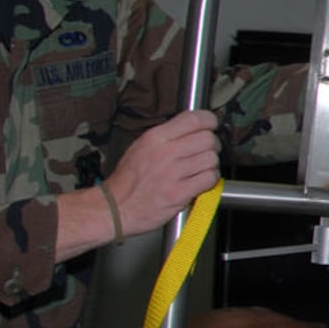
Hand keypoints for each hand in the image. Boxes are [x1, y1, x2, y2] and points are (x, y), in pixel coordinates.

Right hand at [108, 109, 221, 236]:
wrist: (115, 208)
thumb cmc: (129, 180)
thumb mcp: (141, 147)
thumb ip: (168, 135)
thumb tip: (194, 127)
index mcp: (155, 138)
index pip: (194, 119)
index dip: (209, 121)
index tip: (211, 126)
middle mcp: (164, 152)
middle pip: (207, 139)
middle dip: (212, 145)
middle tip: (206, 152)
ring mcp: (172, 173)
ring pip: (211, 159)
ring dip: (211, 165)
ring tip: (200, 170)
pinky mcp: (179, 193)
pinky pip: (209, 179)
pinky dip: (210, 180)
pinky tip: (200, 182)